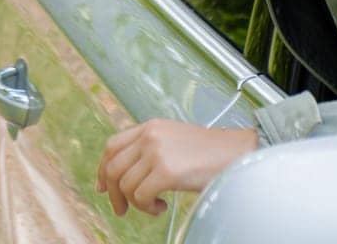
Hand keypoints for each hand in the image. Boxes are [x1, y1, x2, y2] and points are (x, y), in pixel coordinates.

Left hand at [96, 119, 258, 217]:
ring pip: (124, 185)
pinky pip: (140, 197)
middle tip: (122, 209)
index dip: (102, 169)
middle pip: (112, 166)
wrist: (235, 153)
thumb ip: (150, 148)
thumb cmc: (209, 152)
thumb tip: (126, 173)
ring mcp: (156, 152)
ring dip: (136, 203)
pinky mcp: (165, 170)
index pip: (112, 145)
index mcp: (150, 126)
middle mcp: (149, 135)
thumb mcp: (173, 140)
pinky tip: (163, 206)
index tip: (102, 187)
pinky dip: (147, 207)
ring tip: (155, 204)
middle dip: (112, 193)